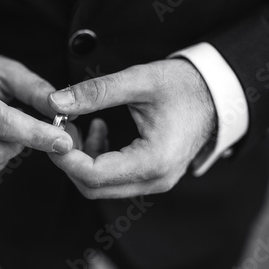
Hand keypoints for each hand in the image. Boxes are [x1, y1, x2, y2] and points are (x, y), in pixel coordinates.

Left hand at [47, 59, 215, 198]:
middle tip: (63, 126)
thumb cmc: (184, 86)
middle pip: (92, 187)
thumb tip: (56, 102)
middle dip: (69, 159)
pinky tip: (99, 130)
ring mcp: (154, 182)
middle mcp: (154, 180)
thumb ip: (96, 92)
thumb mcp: (139, 81)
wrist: (216, 95)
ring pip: (100, 186)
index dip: (64, 156)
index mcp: (153, 161)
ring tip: (82, 124)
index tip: (52, 130)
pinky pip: (113, 179)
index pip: (93, 175)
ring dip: (82, 159)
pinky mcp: (151, 176)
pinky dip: (96, 159)